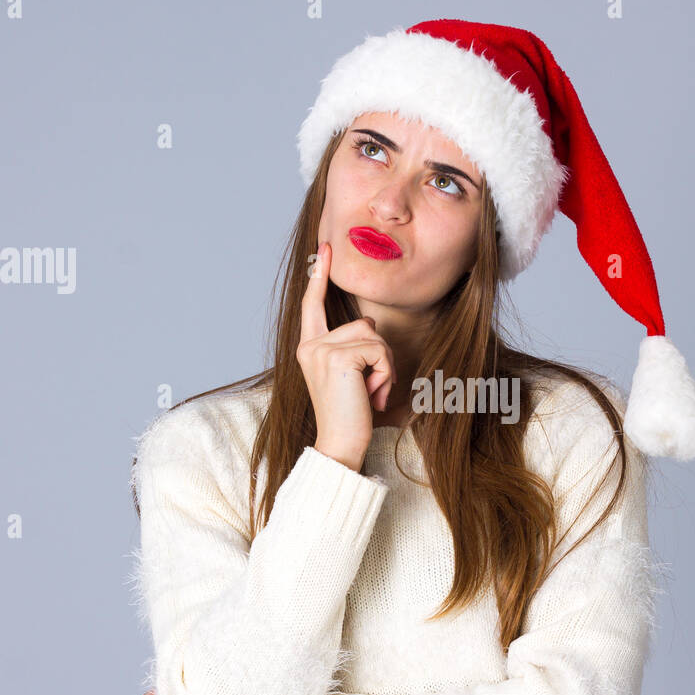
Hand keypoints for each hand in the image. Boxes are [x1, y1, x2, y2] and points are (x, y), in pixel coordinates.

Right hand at [297, 241, 396, 471]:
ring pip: (374, 336)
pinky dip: (385, 374)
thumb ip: (356, 347)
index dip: (320, 276)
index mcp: (309, 347)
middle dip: (380, 356)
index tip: (325, 249)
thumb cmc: (351, 416)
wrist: (340, 445)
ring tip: (370, 394)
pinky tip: (371, 396)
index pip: (314, 305)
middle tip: (370, 390)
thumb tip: (371, 322)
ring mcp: (320, 349)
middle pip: (365, 324)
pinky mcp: (336, 356)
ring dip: (384, 367)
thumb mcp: (352, 375)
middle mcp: (309, 345)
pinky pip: (379, 351)